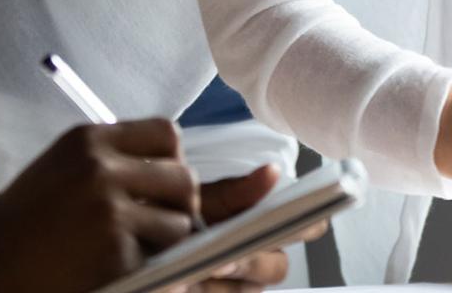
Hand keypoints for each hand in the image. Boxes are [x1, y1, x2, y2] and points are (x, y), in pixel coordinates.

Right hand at [0, 120, 204, 292]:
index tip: (161, 185)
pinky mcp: (112, 251)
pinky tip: (115, 265)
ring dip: (166, 240)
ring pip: (179, 221)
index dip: (172, 161)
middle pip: (184, 178)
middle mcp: (100, 167)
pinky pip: (158, 257)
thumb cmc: (21, 220)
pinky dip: (147, 266)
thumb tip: (175, 170)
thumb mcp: (63, 167)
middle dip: (180, 204)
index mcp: (88, 139)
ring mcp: (107, 210)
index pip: (167, 134)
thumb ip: (112, 159)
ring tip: (135, 248)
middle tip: (161, 223)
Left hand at [167, 165, 329, 292]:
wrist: (143, 237)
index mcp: (268, 226)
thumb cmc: (179, 214)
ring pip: (252, 288)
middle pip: (279, 267)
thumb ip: (238, 191)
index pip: (308, 228)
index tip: (290, 219)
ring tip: (199, 267)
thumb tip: (272, 171)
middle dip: (253, 261)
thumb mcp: (203, 199)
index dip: (308, 225)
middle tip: (226, 256)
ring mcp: (244, 286)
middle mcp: (263, 259)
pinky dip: (211, 289)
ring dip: (228, 279)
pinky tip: (187, 281)